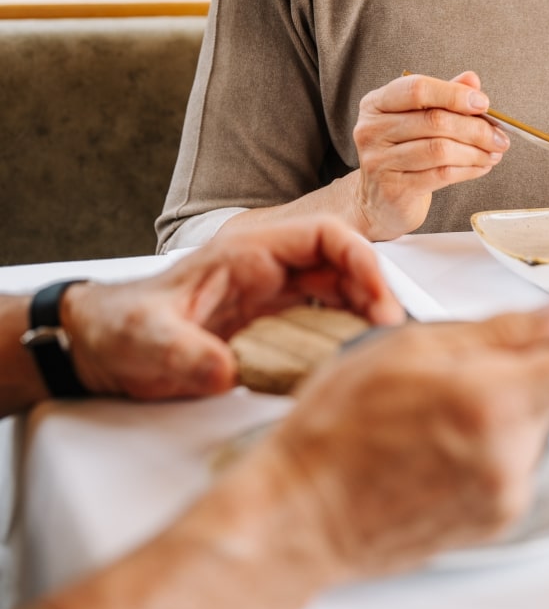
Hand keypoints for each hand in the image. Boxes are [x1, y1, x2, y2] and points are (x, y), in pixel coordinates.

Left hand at [61, 216, 403, 400]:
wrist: (97, 345)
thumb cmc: (119, 329)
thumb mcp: (146, 341)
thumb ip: (184, 354)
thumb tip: (225, 371)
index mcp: (246, 255)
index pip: (323, 237)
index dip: (360, 262)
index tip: (378, 301)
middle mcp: (266, 270)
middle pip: (342, 265)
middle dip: (374, 294)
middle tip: (390, 335)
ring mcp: (270, 297)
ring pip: (338, 293)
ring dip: (364, 316)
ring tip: (379, 350)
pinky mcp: (269, 325)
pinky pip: (320, 322)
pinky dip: (343, 336)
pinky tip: (350, 361)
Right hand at [251, 300, 548, 579]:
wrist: (303, 512)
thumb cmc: (338, 428)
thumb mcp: (410, 347)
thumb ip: (503, 330)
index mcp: (494, 402)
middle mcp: (510, 458)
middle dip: (517, 378)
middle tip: (449, 378)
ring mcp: (504, 498)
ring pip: (532, 431)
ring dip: (499, 416)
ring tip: (432, 418)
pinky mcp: (493, 524)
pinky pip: (511, 468)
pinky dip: (485, 451)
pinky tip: (431, 450)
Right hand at [346, 70, 510, 239]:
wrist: (379, 202)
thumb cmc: (401, 155)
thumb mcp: (417, 120)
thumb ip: (443, 97)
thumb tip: (472, 80)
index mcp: (376, 104)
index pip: (416, 89)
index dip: (454, 94)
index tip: (483, 103)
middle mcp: (372, 130)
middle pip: (434, 121)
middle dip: (475, 128)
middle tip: (499, 136)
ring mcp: (379, 161)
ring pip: (440, 150)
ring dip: (475, 152)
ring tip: (493, 153)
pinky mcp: (394, 190)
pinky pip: (441, 174)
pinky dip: (468, 170)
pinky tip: (480, 167)